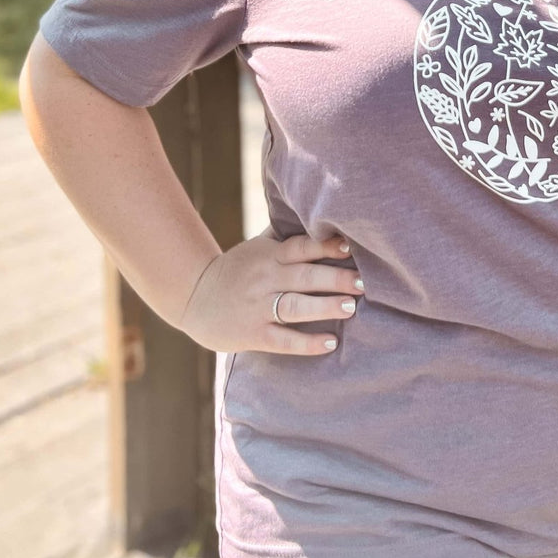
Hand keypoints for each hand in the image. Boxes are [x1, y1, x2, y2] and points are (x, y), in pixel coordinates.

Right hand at [178, 227, 363, 354]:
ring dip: (325, 307)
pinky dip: (307, 342)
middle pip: (305, 277)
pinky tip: (330, 343)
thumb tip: (321, 214)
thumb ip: (285, 237)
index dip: (326, 246)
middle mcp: (265, 278)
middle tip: (363, 282)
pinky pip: (283, 340)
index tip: (351, 248)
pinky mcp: (253, 334)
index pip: (301, 247)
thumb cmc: (237, 270)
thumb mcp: (258, 247)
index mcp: (269, 254)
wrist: (194, 298)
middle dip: (336, 279)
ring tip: (351, 307)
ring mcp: (258, 307)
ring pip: (296, 306)